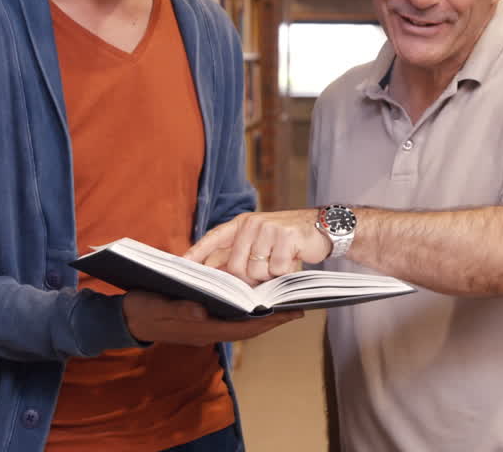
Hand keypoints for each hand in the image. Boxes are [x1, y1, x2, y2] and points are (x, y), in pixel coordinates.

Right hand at [122, 289, 302, 345]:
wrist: (124, 318)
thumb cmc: (141, 310)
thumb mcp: (158, 306)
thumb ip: (179, 309)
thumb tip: (203, 311)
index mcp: (202, 329)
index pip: (245, 327)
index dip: (271, 320)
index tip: (294, 311)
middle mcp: (208, 331)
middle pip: (248, 327)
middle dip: (273, 317)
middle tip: (298, 303)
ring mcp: (204, 328)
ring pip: (241, 323)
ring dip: (261, 313)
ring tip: (281, 299)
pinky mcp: (200, 321)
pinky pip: (230, 317)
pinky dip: (245, 308)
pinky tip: (253, 297)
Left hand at [185, 209, 331, 284]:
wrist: (322, 227)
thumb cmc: (288, 240)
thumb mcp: (261, 241)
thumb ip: (240, 254)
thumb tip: (217, 273)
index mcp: (242, 223)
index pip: (214, 238)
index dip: (196, 252)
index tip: (180, 264)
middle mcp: (252, 223)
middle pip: (235, 267)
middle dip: (249, 279)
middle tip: (266, 273)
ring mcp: (268, 228)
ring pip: (256, 271)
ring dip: (270, 275)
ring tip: (281, 262)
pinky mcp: (285, 236)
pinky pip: (276, 270)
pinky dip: (286, 272)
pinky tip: (293, 259)